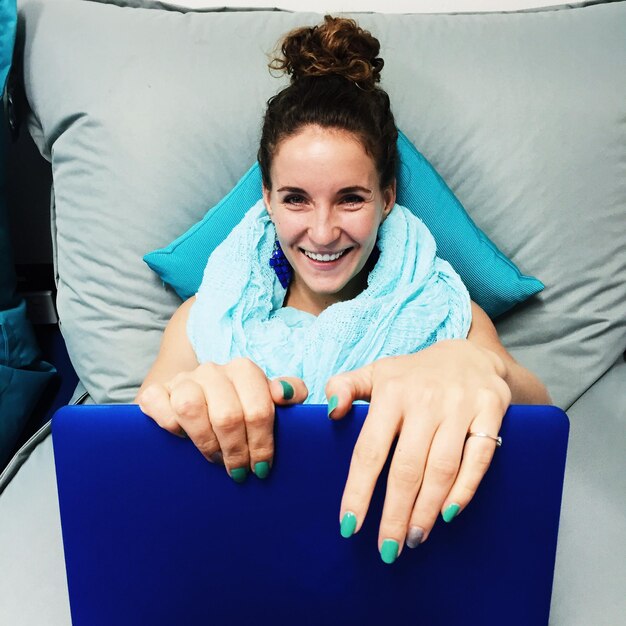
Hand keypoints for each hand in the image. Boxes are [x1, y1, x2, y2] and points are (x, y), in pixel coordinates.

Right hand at [137, 358, 307, 480]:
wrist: (198, 396)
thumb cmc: (240, 405)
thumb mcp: (267, 399)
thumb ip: (289, 391)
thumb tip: (287, 394)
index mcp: (243, 370)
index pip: (258, 408)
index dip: (262, 444)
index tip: (261, 467)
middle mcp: (212, 370)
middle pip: (227, 415)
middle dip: (236, 451)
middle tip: (239, 471)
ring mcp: (182, 380)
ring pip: (190, 408)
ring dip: (205, 442)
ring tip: (215, 458)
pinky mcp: (155, 391)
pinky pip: (157, 405)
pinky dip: (169, 425)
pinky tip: (182, 438)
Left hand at [326, 339, 511, 562]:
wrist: (468, 352)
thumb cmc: (413, 373)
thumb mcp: (376, 372)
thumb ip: (345, 386)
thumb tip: (331, 411)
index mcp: (391, 392)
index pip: (369, 450)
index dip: (359, 491)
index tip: (349, 526)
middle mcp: (425, 399)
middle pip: (407, 468)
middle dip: (395, 513)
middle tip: (388, 549)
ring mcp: (460, 404)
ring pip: (442, 468)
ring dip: (427, 509)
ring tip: (414, 537)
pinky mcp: (490, 410)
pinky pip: (479, 457)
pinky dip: (465, 489)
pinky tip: (449, 514)